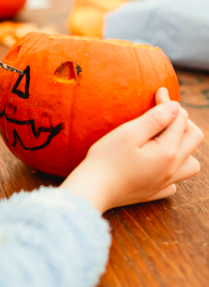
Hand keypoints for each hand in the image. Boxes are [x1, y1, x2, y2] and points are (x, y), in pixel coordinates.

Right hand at [61, 88, 202, 212]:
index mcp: (168, 151)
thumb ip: (155, 119)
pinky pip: (174, 182)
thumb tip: (175, 106)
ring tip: (164, 139)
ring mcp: (164, 183)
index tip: (157, 93)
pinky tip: (156, 165)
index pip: (180, 118)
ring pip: (191, 164)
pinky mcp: (153, 193)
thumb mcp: (128, 133)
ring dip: (183, 147)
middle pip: (194, 138)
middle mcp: (172, 168)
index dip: (169, 102)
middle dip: (182, 121)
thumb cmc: (107, 159)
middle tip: (162, 114)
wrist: (93, 189)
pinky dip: (171, 170)